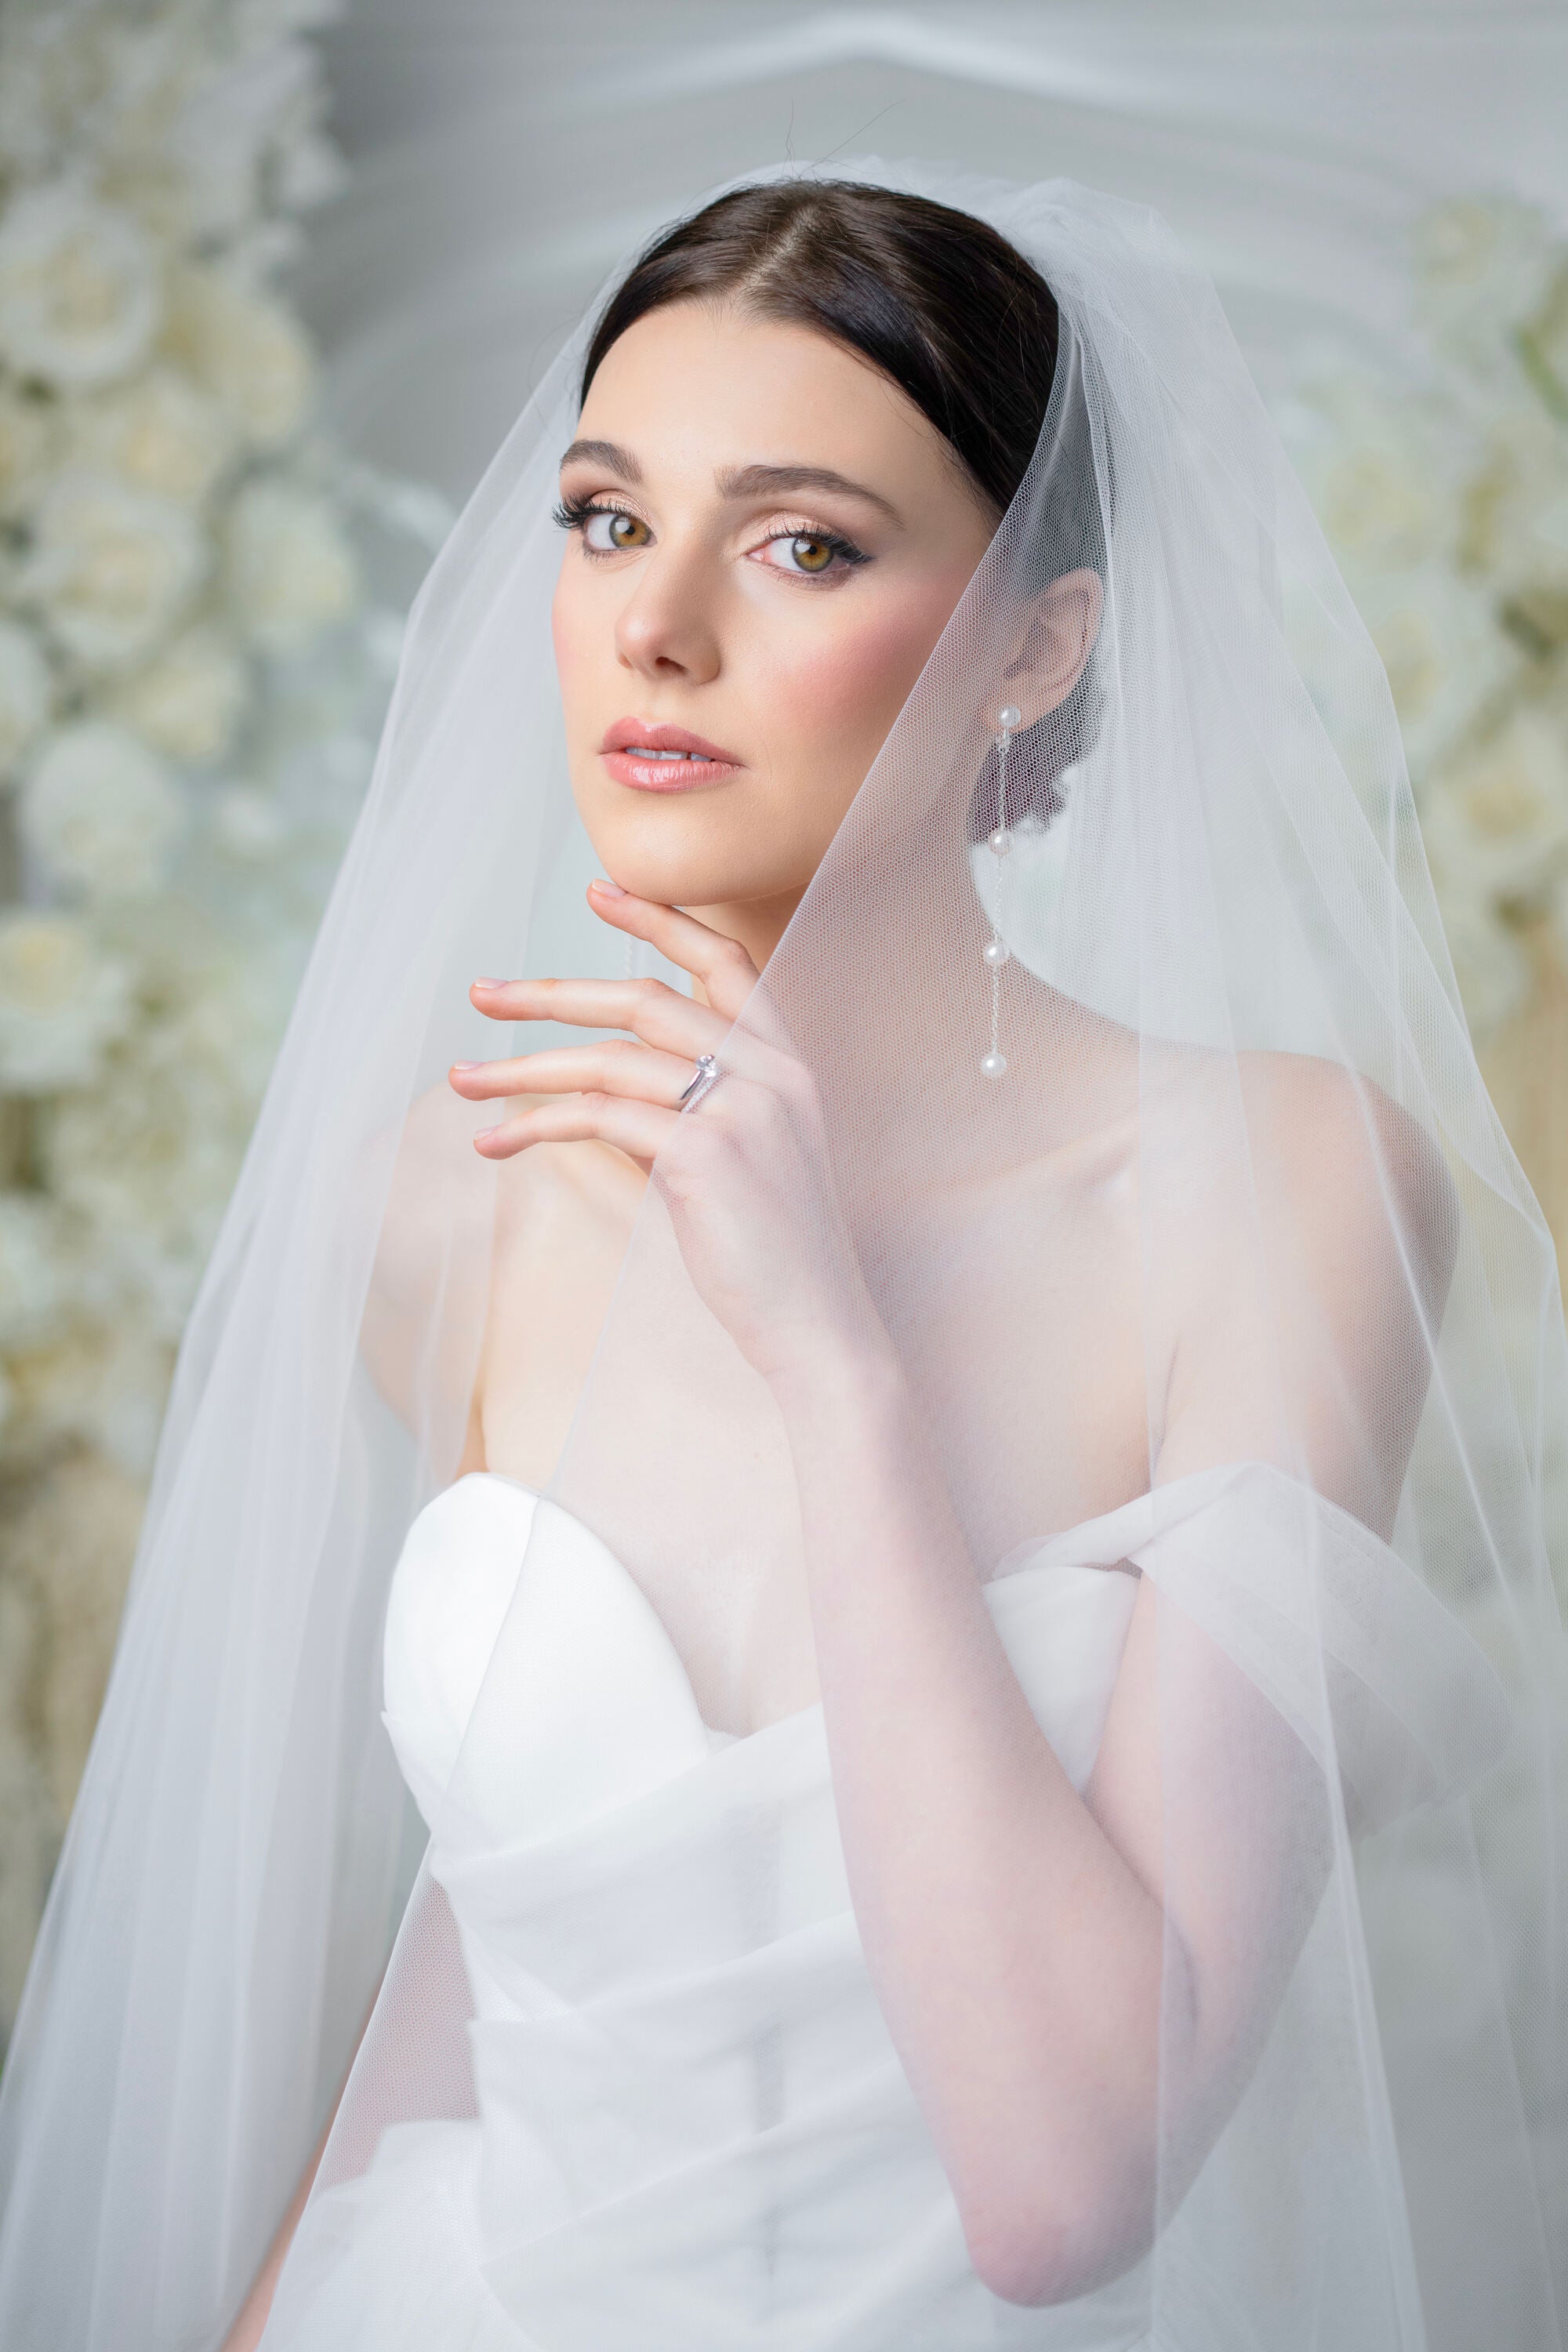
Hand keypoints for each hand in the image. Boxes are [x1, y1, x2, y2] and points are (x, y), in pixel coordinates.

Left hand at [448, 882, 890, 1389]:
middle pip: (647, 999)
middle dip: (553, 993)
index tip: (601, 890)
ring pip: (611, 1058)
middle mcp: (772, 1073)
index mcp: (789, 1067)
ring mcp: (742, 1109)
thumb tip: (596, 1102)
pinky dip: (539, 1124)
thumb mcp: (733, 1168)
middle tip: (482, 994)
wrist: (818, 1329)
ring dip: (524, 1067)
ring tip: (463, 1081)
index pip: (728, 963)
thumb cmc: (772, 1260)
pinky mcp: (705, 1154)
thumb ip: (677, 1119)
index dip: (663, 921)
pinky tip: (497, 1144)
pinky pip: (600, 1115)